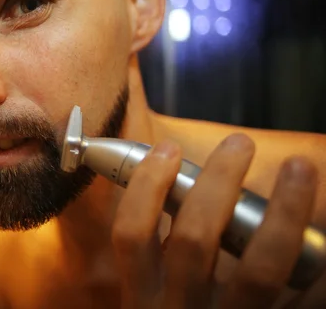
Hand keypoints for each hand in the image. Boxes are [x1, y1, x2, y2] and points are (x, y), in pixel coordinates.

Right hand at [111, 133, 324, 307]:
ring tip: (298, 168)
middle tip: (239, 144)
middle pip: (194, 238)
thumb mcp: (151, 299)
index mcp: (143, 296)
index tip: (168, 150)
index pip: (131, 234)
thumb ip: (156, 259)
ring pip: (258, 267)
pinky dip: (323, 268)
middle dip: (218, 182)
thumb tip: (175, 192)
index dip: (146, 187)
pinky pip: (303, 302)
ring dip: (283, 212)